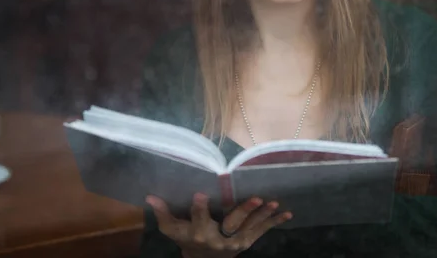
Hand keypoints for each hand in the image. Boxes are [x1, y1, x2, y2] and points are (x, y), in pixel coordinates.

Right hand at [146, 193, 291, 257]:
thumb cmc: (186, 240)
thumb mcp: (171, 229)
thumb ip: (162, 214)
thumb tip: (149, 196)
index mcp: (199, 234)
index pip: (198, 219)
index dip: (199, 207)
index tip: (200, 193)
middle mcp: (219, 239)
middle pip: (232, 224)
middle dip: (244, 211)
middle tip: (256, 198)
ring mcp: (236, 243)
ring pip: (251, 227)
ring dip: (264, 215)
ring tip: (274, 202)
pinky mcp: (247, 242)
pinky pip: (262, 232)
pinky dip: (274, 222)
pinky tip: (287, 213)